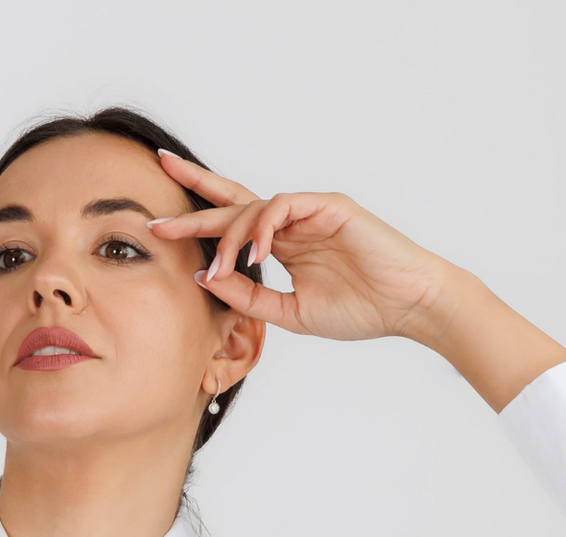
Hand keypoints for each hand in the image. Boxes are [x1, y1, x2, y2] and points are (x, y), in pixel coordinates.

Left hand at [150, 149, 565, 409]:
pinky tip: (255, 253)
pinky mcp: (330, 206)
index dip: (196, 223)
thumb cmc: (360, 311)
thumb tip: (206, 278)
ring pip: (254, 208)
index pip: (233, 225)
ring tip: (223, 264)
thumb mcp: (290, 314)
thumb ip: (250, 298)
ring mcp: (310, 211)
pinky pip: (284, 206)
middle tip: (158, 194)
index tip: (158, 229)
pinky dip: (264, 227)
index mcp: (284, 245)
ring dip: (231, 235)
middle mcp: (293, 223)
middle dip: (194, 193)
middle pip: (234, 199)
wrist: (407, 307)